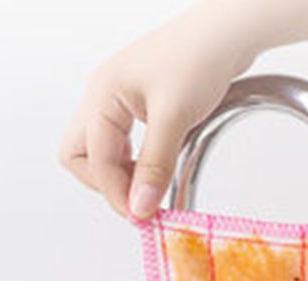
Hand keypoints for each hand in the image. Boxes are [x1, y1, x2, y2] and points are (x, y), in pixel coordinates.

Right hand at [59, 4, 256, 218]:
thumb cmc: (199, 59)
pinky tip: (158, 171)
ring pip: (101, 151)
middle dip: (106, 185)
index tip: (142, 219)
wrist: (226, 34)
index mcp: (102, 96)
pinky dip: (136, 163)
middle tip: (140, 204)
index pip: (94, 162)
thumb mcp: (175, 117)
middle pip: (81, 157)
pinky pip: (123, 143)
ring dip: (122, 176)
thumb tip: (140, 206)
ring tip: (152, 190)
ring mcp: (119, 101)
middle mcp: (103, 98)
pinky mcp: (140, 106)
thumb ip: (155, 165)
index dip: (117, 194)